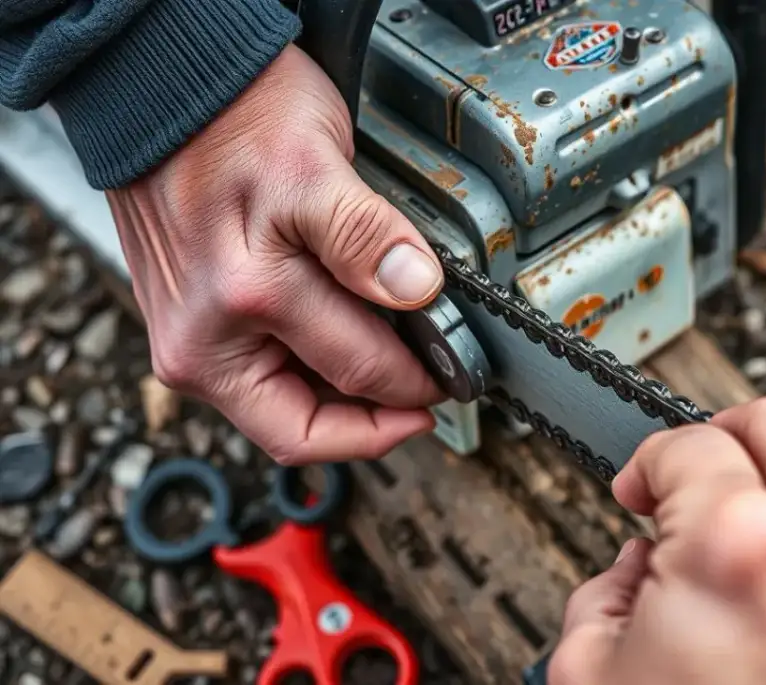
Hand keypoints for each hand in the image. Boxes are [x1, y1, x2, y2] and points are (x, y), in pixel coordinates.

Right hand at [107, 44, 444, 464]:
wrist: (164, 79)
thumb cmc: (233, 116)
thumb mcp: (314, 167)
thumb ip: (365, 236)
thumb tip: (416, 292)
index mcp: (236, 308)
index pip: (350, 382)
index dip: (409, 395)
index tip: (450, 384)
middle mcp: (199, 342)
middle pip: (300, 426)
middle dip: (371, 420)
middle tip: (429, 397)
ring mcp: (187, 339)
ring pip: (279, 408)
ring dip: (339, 399)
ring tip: (394, 368)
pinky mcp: (188, 328)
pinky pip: (258, 375)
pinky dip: (308, 370)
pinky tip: (346, 342)